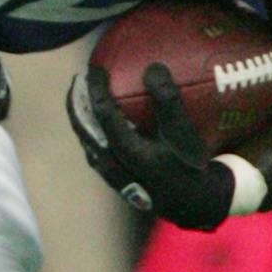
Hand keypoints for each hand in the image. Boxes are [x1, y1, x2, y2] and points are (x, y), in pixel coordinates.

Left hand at [66, 63, 234, 230]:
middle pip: (86, 133)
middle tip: (76, 81)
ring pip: (88, 145)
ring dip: (81, 121)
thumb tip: (153, 67)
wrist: (195, 204)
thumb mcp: (185, 133)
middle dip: (76, 105)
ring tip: (80, 98)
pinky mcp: (116, 183)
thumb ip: (169, 101)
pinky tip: (94, 121)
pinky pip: (96, 154)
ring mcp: (113, 178)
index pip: (105, 117)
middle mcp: (118, 169)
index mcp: (134, 155)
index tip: (94, 68)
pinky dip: (92, 134)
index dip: (97, 91)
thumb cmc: (192, 163)